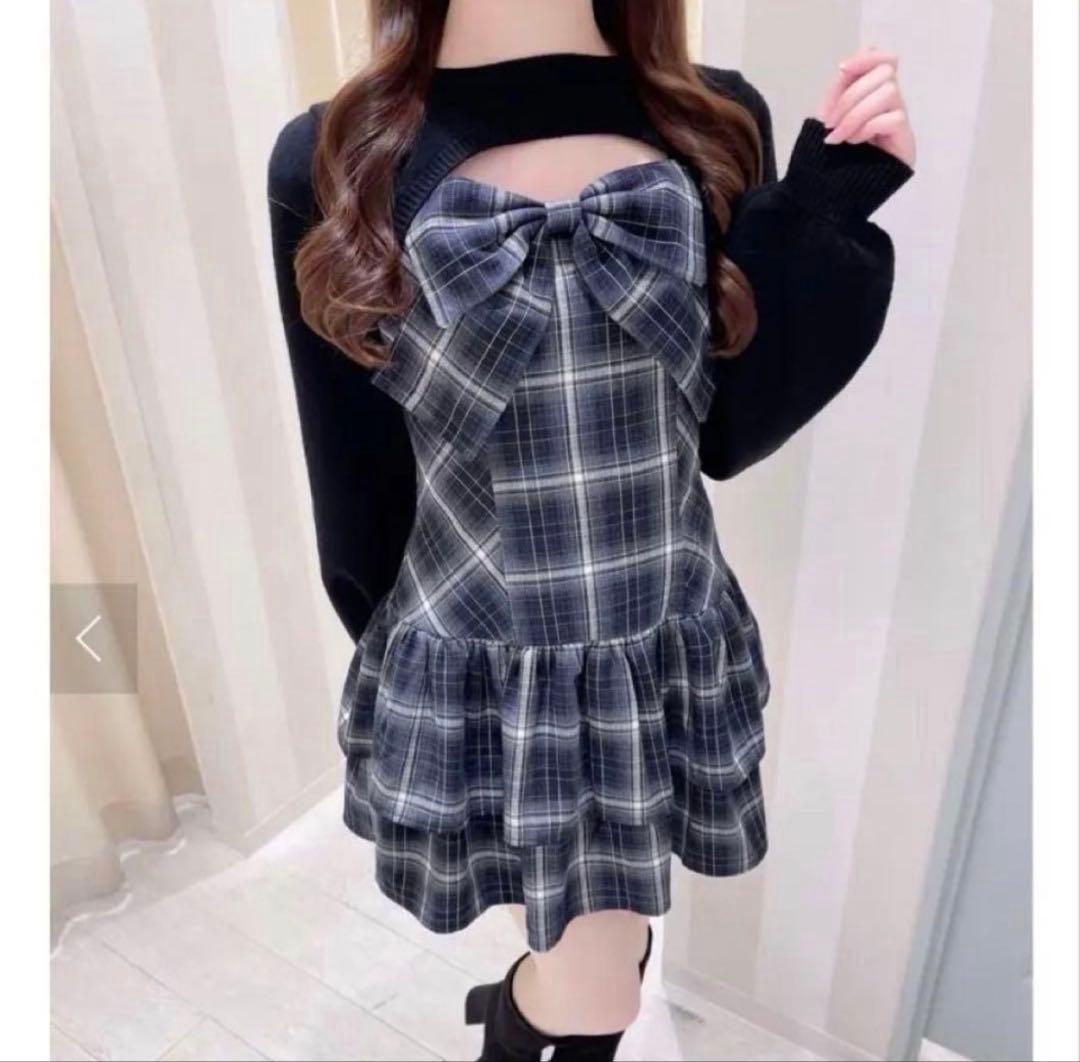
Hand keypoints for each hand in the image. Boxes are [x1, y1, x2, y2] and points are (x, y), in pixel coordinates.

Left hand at [817, 44, 915, 167]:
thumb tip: (846, 66)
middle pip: (884, 72)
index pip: (885, 59)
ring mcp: (901, 120)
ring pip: (889, 91)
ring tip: (841, 137)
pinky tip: (855, 142)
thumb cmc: (833, 156)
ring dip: (856, 113)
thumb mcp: (831, 117)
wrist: (834, 194)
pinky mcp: (906, 140)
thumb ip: (840, 90)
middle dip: (850, 96)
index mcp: (874, 94)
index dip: (866, 58)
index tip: (842, 69)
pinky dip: (868, 127)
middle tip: (830, 123)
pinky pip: (893, 117)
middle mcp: (892, 103)